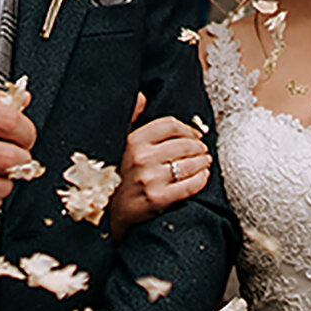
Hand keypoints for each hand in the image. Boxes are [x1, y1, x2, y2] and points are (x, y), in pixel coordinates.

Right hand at [109, 93, 211, 240]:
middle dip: (198, 147)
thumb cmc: (114, 176)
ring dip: (202, 162)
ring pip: (189, 164)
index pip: (169, 125)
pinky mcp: (157, 199)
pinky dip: (201, 180)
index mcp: (132, 140)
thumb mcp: (117, 143)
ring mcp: (150, 179)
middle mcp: (141, 157)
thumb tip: (142, 96)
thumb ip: (130, 118)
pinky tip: (203, 177)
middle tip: (203, 150)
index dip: (187, 129)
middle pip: (184, 145)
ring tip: (205, 162)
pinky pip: (189, 186)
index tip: (194, 135)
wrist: (106, 214)